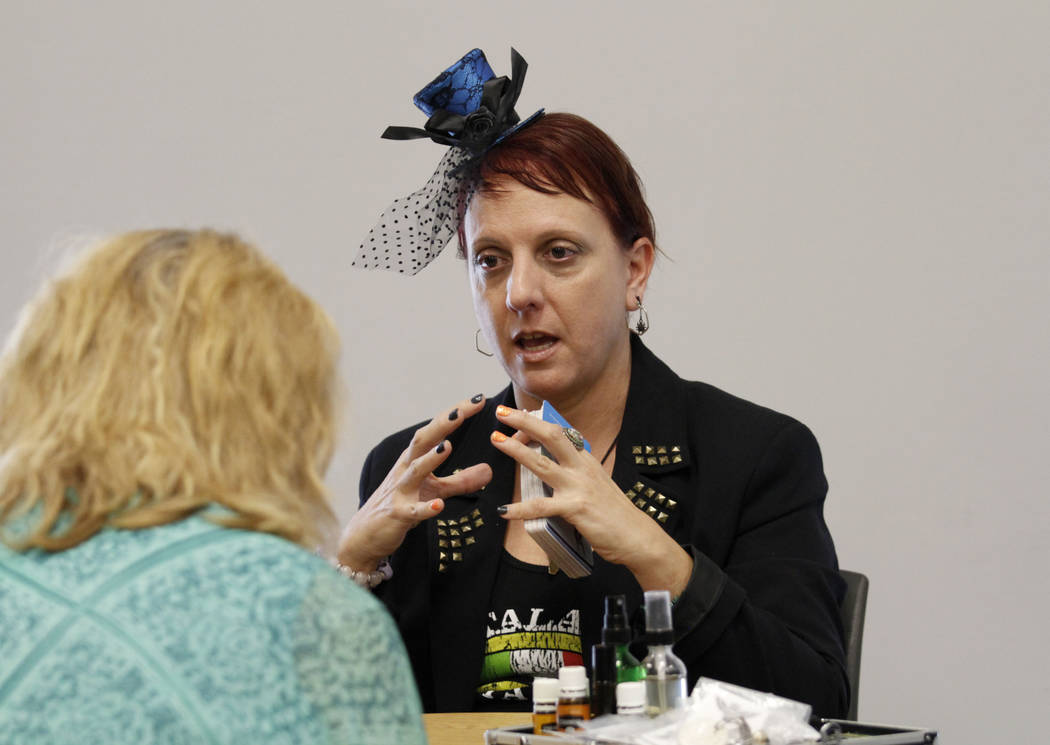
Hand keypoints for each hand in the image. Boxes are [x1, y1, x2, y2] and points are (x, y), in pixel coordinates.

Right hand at [337, 395, 492, 570]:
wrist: (366, 534)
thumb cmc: (401, 505)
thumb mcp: (434, 490)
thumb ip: (460, 481)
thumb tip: (489, 471)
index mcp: (415, 458)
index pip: (437, 431)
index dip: (456, 414)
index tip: (479, 399)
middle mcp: (405, 469)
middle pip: (422, 441)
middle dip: (442, 424)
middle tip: (463, 410)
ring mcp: (400, 491)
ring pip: (414, 471)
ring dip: (430, 459)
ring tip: (447, 446)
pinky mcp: (398, 514)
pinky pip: (412, 511)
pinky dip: (425, 508)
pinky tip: (439, 506)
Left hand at [491, 405, 690, 593]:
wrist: (637, 537)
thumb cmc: (614, 513)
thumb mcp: (596, 484)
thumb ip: (576, 473)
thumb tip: (553, 466)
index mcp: (586, 460)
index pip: (561, 433)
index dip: (537, 422)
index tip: (517, 416)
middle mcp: (582, 468)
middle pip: (552, 435)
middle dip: (525, 421)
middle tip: (502, 413)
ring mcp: (578, 487)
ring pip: (542, 463)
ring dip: (516, 450)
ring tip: (496, 440)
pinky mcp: (575, 509)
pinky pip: (541, 507)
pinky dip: (520, 509)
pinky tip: (504, 511)